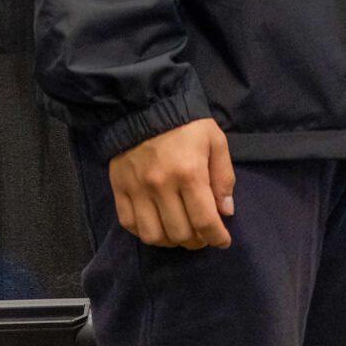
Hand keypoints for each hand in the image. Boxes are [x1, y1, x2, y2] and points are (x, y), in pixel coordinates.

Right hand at [108, 119, 235, 250]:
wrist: (143, 104)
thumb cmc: (186, 123)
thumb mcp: (215, 141)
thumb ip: (223, 176)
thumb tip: (226, 211)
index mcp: (189, 173)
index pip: (204, 221)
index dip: (217, 237)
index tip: (223, 241)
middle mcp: (162, 186)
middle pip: (180, 233)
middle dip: (196, 241)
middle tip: (202, 235)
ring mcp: (137, 189)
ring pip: (153, 235)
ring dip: (170, 241)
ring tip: (180, 232)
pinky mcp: (119, 189)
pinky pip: (129, 224)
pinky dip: (145, 233)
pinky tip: (157, 226)